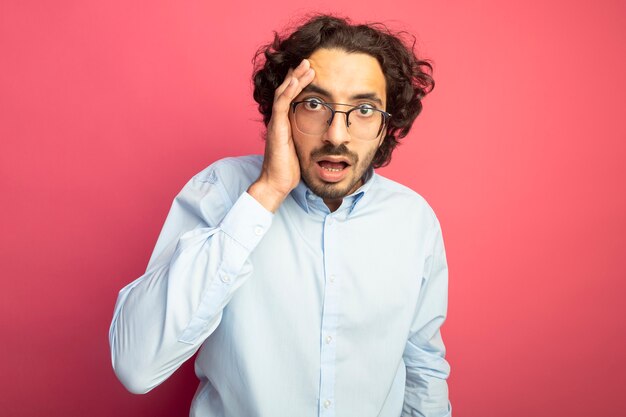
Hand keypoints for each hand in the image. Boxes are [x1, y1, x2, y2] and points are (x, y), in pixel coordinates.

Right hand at [248, 59, 314, 211]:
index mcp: (285, 124)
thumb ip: (308, 139)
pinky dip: (289, 91)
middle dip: (297, 75)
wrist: (276, 183)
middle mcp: (279, 120)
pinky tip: (296, 80)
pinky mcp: (277, 128)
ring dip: (295, 78)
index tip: (310, 71)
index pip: (291, 98)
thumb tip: (324, 137)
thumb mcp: (302, 150)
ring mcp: (277, 123)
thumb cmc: (289, 170)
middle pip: (286, 91)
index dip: (299, 84)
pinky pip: (282, 104)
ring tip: (306, 64)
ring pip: (284, 93)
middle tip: (309, 61)